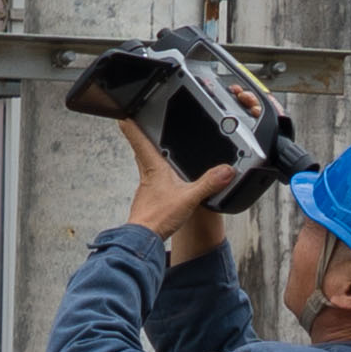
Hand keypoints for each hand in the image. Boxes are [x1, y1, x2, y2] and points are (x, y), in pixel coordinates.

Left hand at [112, 115, 246, 259]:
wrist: (142, 240)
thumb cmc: (157, 218)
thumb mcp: (189, 198)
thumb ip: (208, 183)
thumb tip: (225, 170)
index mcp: (153, 167)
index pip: (138, 139)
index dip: (131, 123)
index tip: (125, 111)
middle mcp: (147, 175)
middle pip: (141, 149)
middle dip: (141, 136)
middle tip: (140, 126)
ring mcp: (147, 188)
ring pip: (146, 165)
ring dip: (150, 156)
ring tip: (158, 149)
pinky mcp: (149, 201)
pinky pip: (153, 182)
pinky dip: (158, 176)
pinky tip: (168, 182)